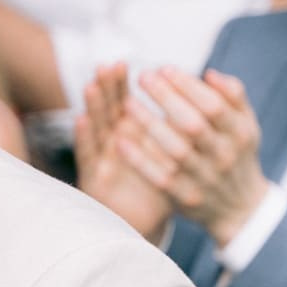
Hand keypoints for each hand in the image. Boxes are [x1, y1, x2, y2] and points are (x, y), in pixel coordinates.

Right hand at [73, 63, 170, 240]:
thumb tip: (205, 96)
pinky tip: (81, 119)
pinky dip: (84, 137)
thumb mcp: (177, 156)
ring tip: (91, 84)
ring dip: (93, 105)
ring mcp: (101, 159)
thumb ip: (184, 129)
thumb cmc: (164, 186)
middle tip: (107, 64)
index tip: (123, 62)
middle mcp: (113, 143)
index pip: (124, 102)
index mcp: (131, 134)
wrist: (145, 223)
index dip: (122, 84)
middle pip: (108, 109)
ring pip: (95, 127)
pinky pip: (87, 155)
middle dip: (108, 87)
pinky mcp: (93, 179)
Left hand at [111, 66, 269, 245]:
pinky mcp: (184, 196)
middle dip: (166, 98)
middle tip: (142, 77)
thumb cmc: (237, 154)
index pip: (213, 105)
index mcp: (240, 134)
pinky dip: (139, 159)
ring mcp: (204, 178)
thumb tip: (210, 73)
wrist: (241, 208)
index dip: (187, 86)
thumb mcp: (246, 125)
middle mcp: (224, 155)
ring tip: (127, 102)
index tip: (163, 69)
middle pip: (193, 124)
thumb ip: (233, 97)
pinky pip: (159, 177)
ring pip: (174, 149)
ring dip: (149, 124)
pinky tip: (120, 140)